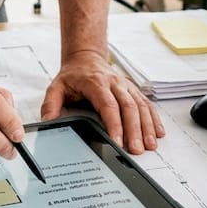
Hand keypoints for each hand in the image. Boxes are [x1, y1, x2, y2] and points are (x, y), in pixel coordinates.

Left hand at [40, 51, 163, 153]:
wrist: (86, 58)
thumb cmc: (73, 76)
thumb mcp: (56, 87)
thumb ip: (51, 105)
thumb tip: (48, 124)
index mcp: (96, 83)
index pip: (108, 105)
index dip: (114, 124)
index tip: (117, 141)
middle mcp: (114, 83)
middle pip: (128, 107)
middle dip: (134, 130)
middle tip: (137, 150)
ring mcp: (126, 86)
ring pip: (140, 106)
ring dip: (147, 126)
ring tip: (150, 145)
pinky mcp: (133, 90)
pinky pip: (146, 103)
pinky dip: (154, 118)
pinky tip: (158, 132)